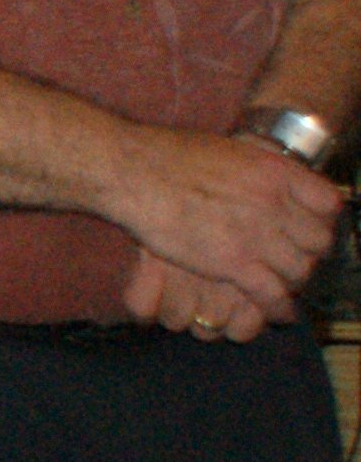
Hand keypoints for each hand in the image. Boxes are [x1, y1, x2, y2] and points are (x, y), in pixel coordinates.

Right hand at [108, 127, 338, 325]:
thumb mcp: (227, 149)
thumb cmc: (166, 156)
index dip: (321, 220)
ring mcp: (258, 234)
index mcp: (277, 171)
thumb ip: (253, 168)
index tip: (308, 228)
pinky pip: (272, 293)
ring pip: (298, 270)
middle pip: (316, 241)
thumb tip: (256, 180)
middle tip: (292, 260)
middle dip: (307, 253)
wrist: (134, 171)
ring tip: (284, 289)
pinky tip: (277, 311)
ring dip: (292, 281)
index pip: (328, 203)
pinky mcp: (234, 263)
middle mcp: (276, 202)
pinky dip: (277, 306)